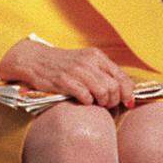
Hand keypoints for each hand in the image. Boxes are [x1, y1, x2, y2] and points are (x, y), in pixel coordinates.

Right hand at [0, 39, 134, 108]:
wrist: (34, 59)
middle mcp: (88, 61)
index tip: (128, 104)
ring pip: (103, 92)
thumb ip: (103, 73)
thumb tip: (125, 93)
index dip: (129, 93)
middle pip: (114, 87)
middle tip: (107, 106)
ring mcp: (76, 70)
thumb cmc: (62, 65)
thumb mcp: (84, 62)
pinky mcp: (63, 80)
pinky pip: (85, 96)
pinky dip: (87, 103)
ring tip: (96, 105)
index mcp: (96, 56)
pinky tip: (82, 101)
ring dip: (102, 103)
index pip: (122, 77)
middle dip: (114, 101)